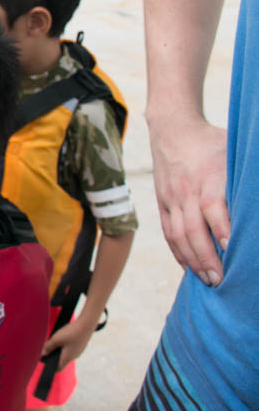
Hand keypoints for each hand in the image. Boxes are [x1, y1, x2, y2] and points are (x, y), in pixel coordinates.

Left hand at [41, 317, 94, 370]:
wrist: (87, 325)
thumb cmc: (71, 332)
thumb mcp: (56, 339)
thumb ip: (48, 347)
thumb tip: (43, 354)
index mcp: (67, 358)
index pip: (58, 368)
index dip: (51, 367)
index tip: (45, 361)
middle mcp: (74, 356)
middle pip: (61, 360)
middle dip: (54, 355)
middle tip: (47, 348)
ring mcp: (78, 351)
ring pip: (66, 353)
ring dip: (60, 349)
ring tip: (54, 340)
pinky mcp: (80, 345)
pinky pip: (71, 348)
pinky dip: (65, 345)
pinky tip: (64, 337)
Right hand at [148, 118, 229, 284]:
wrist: (172, 130)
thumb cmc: (211, 142)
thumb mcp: (235, 152)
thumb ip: (247, 177)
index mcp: (207, 177)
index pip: (212, 208)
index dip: (222, 231)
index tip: (232, 251)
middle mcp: (186, 191)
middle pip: (192, 229)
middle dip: (206, 258)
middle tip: (220, 281)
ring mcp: (171, 198)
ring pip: (178, 235)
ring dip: (192, 260)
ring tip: (206, 280)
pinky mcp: (162, 202)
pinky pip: (167, 231)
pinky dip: (177, 252)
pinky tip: (188, 266)